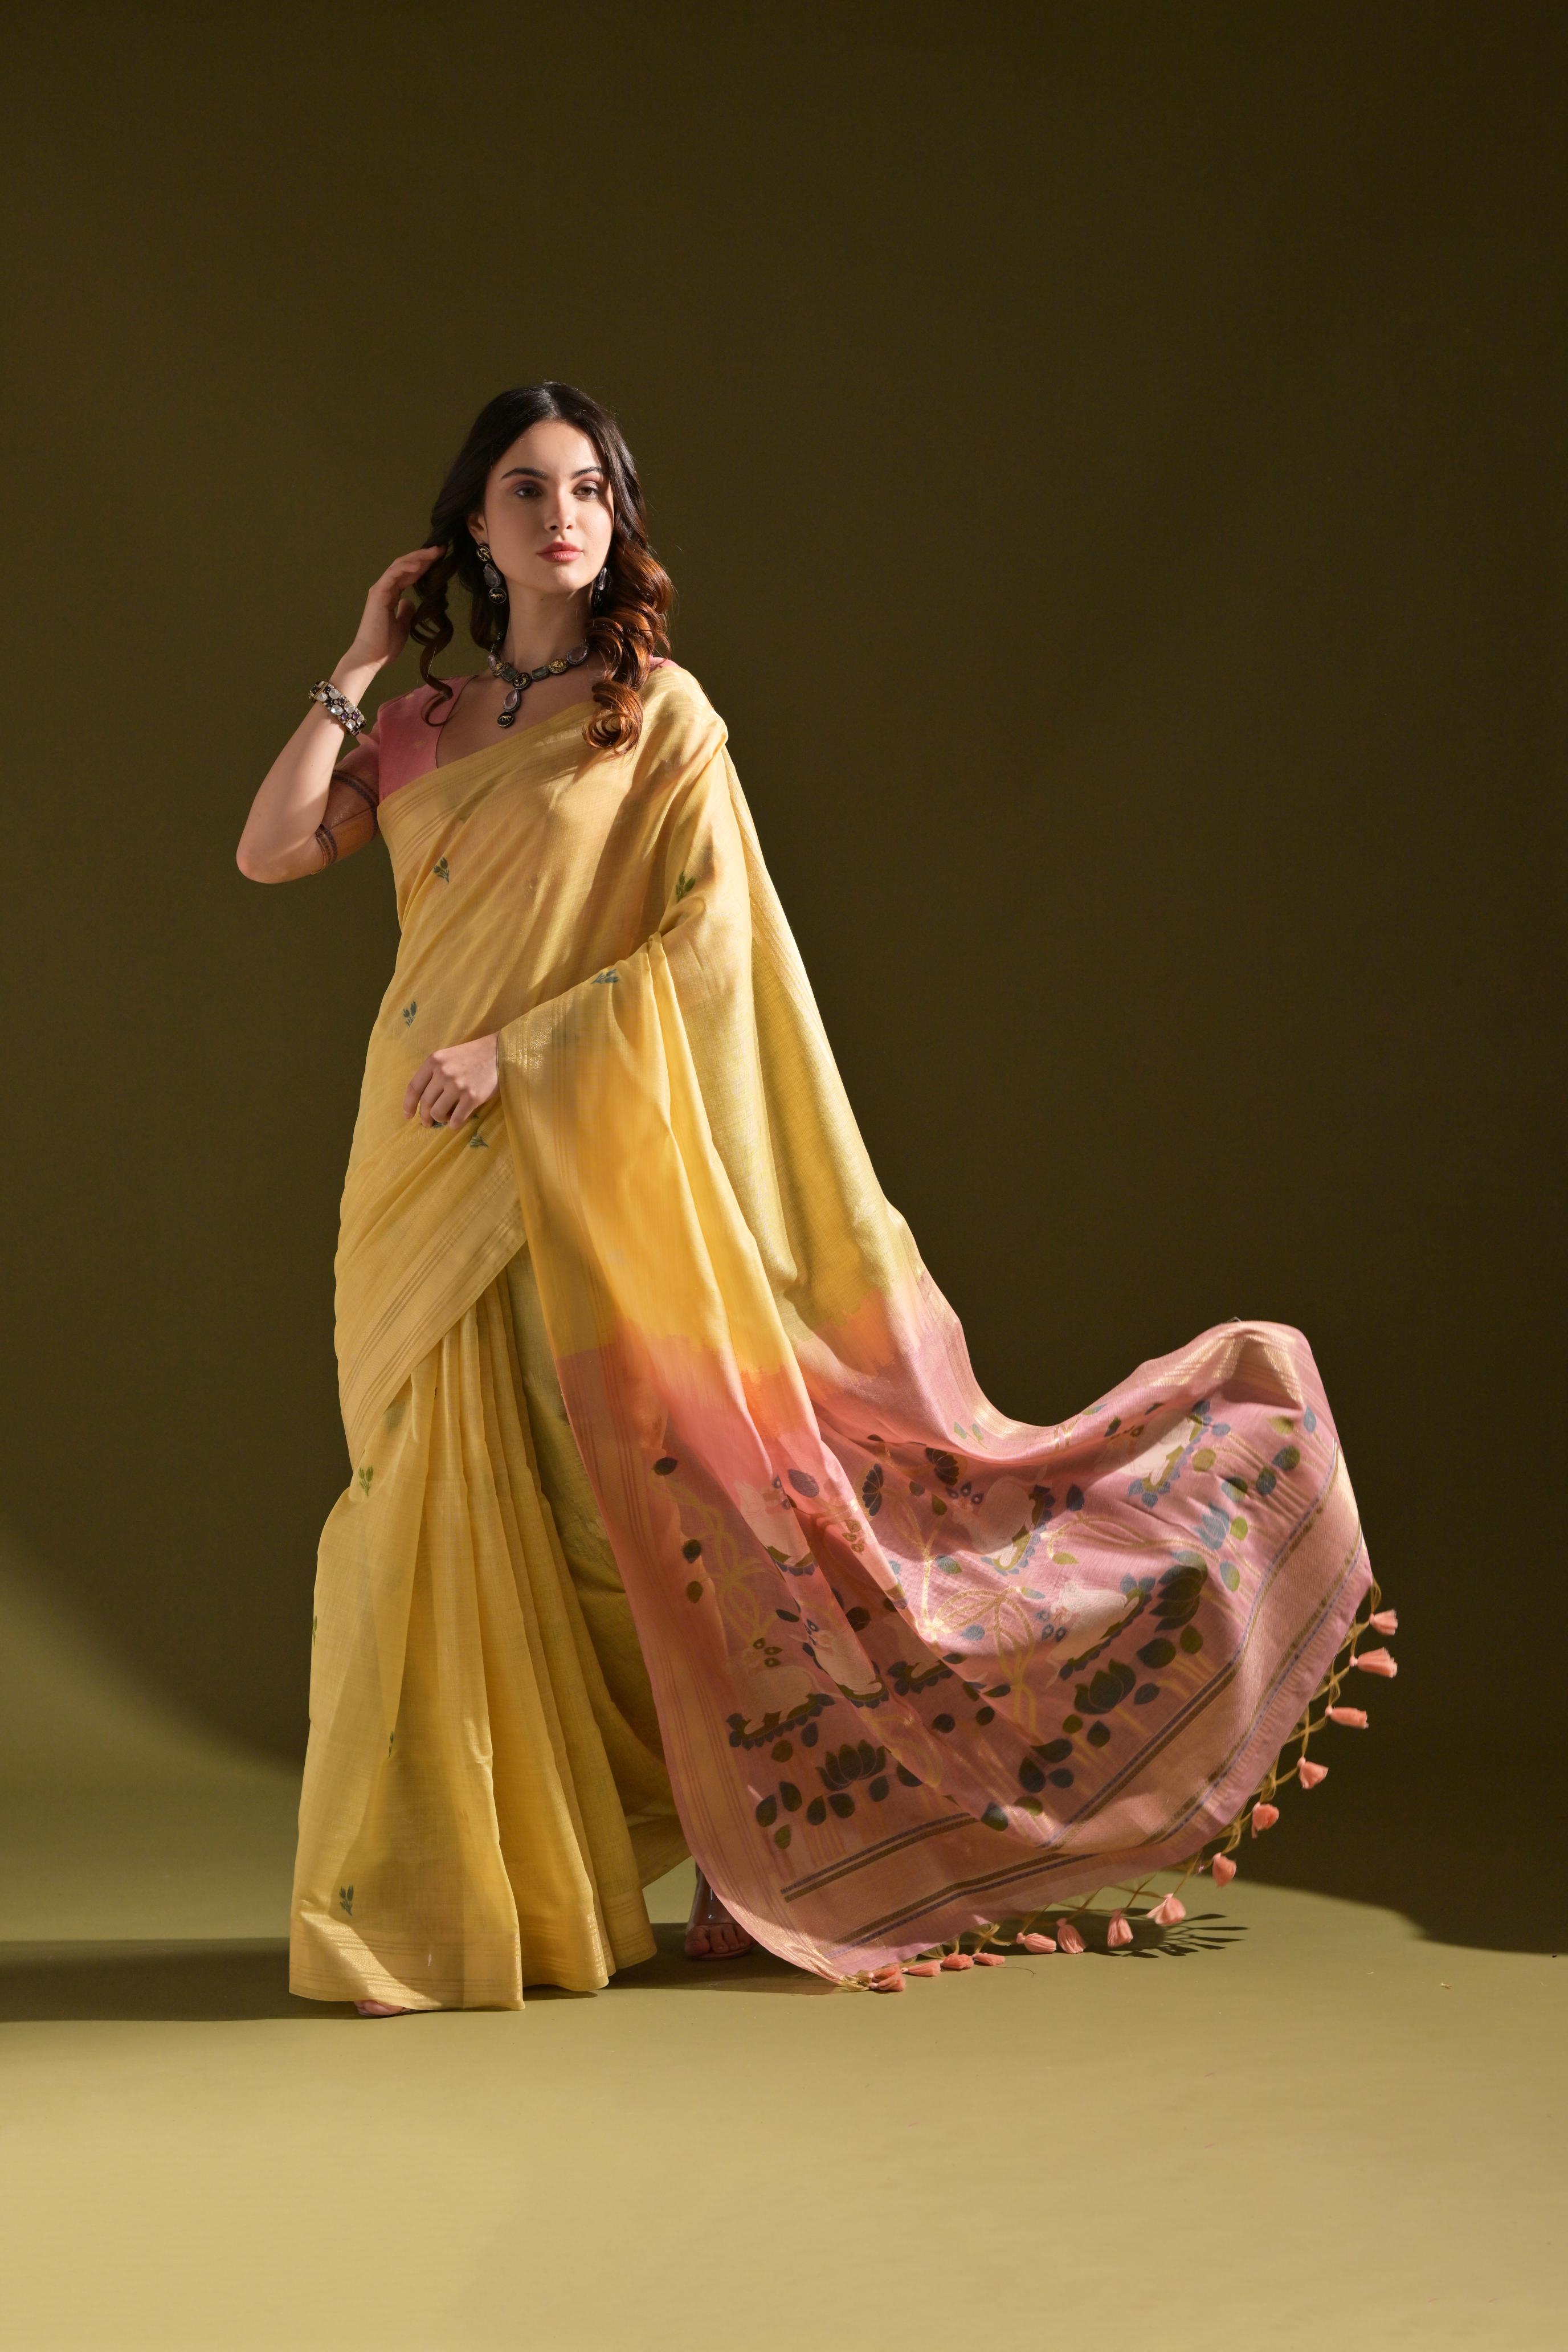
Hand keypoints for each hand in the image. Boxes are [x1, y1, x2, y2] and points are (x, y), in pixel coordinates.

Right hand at [344, 544, 444, 672]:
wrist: (371, 657)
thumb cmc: (385, 645)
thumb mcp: (402, 626)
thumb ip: (406, 612)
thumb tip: (411, 602)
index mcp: (390, 595)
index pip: (408, 574)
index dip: (423, 565)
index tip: (440, 559)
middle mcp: (384, 588)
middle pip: (405, 565)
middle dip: (423, 556)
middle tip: (441, 548)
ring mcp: (380, 589)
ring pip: (399, 566)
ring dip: (417, 557)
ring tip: (434, 552)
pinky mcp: (378, 594)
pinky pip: (393, 575)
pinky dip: (406, 567)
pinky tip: (420, 564)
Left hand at [403, 1033, 498, 1128]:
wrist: (499, 1052)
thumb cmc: (472, 1055)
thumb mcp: (447, 1056)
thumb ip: (433, 1073)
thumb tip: (423, 1100)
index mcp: (433, 1061)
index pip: (413, 1088)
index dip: (408, 1105)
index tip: (408, 1115)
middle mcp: (443, 1073)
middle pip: (425, 1103)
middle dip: (424, 1117)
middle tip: (427, 1123)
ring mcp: (458, 1086)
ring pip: (438, 1113)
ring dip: (439, 1120)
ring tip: (445, 1118)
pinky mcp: (472, 1097)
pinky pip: (456, 1119)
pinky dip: (454, 1125)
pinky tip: (455, 1123)